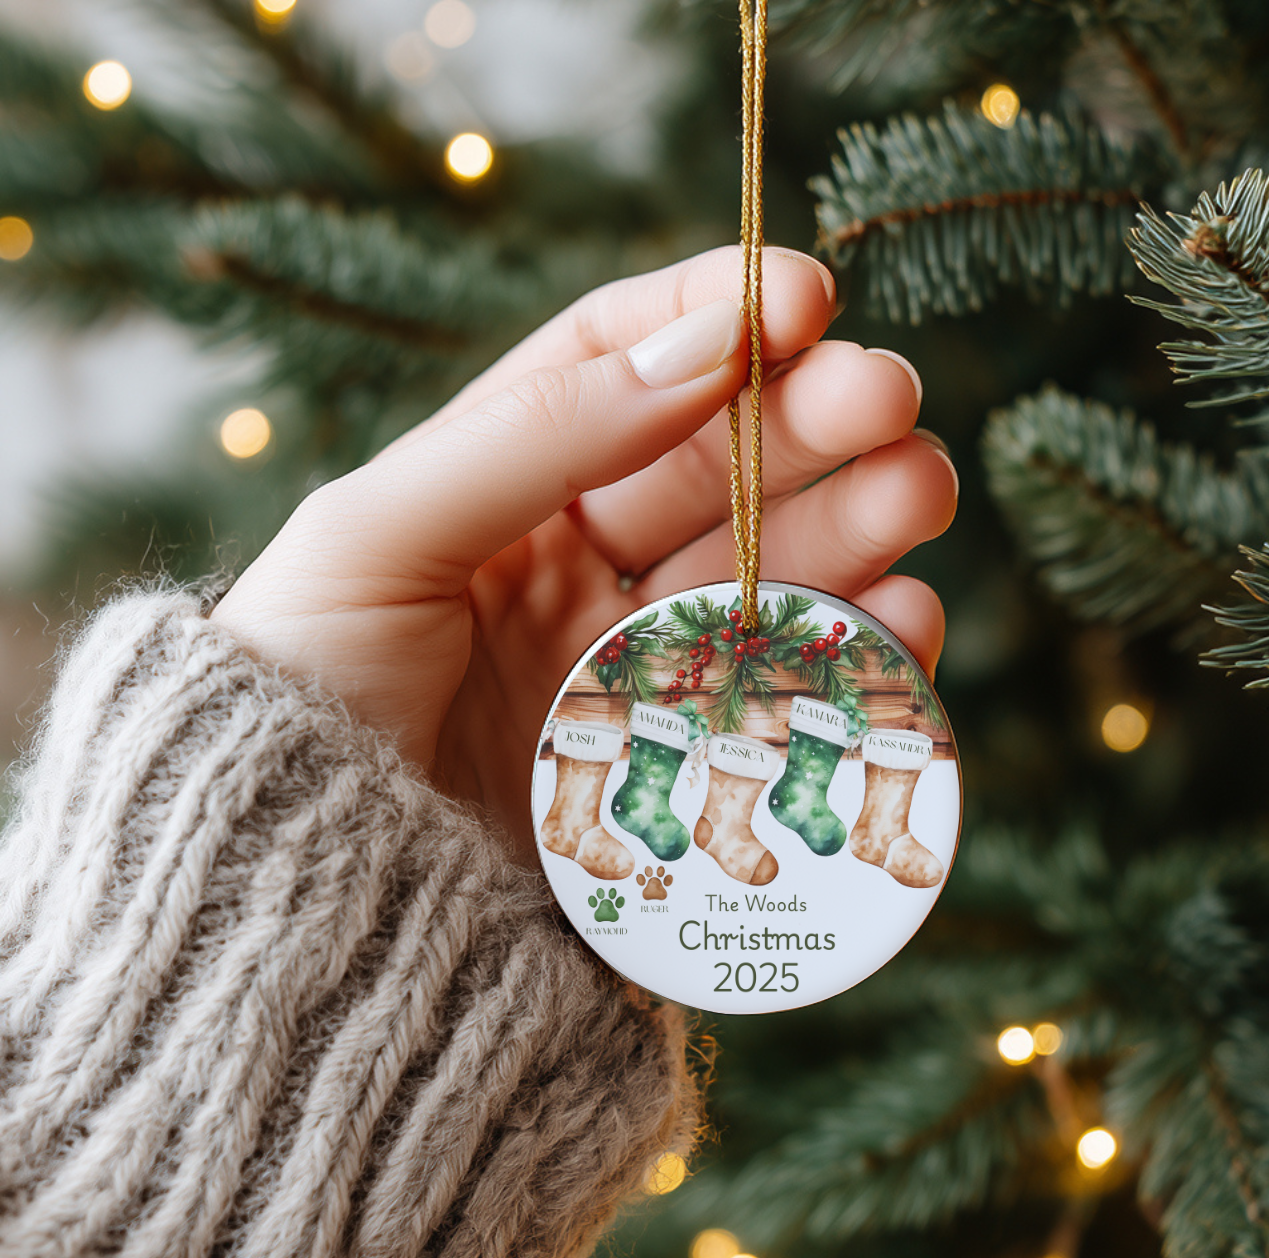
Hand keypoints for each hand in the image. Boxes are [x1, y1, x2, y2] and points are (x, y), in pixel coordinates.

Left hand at [211, 246, 956, 846]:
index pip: (623, 371)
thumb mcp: (377, 534)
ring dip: (858, 529)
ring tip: (918, 494)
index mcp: (503, 494)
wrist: (294, 895)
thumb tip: (706, 344)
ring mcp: (636, 672)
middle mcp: (580, 573)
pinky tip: (902, 620)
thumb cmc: (303, 691)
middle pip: (722, 471)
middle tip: (892, 396)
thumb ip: (534, 433)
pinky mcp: (676, 769)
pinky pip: (787, 698)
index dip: (714, 319)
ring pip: (773, 576)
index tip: (800, 295)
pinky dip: (855, 658)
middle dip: (814, 422)